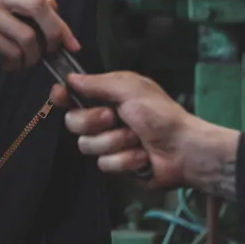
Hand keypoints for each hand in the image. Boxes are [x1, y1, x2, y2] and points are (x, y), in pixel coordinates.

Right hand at [0, 0, 79, 72]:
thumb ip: (14, 11)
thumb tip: (52, 10)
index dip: (59, 22)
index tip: (70, 42)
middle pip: (39, 5)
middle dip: (55, 33)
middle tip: (56, 53)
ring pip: (28, 34)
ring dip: (32, 56)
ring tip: (20, 64)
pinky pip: (11, 49)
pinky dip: (16, 63)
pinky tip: (7, 66)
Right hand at [51, 71, 202, 188]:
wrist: (183, 150)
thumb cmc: (161, 115)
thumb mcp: (130, 90)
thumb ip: (98, 84)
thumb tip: (71, 78)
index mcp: (109, 96)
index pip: (74, 95)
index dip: (63, 96)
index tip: (61, 96)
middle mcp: (106, 119)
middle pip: (74, 122)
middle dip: (93, 121)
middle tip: (113, 117)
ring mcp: (110, 143)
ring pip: (88, 146)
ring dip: (115, 142)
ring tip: (137, 139)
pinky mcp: (117, 165)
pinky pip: (105, 165)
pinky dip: (126, 160)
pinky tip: (142, 156)